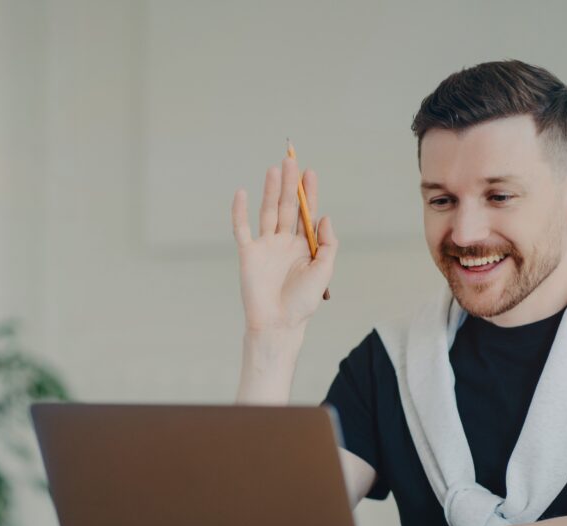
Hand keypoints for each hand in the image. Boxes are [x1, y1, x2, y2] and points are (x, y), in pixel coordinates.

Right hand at [231, 158, 337, 333]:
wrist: (277, 323)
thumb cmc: (302, 302)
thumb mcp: (324, 271)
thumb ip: (326, 243)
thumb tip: (323, 216)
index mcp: (303, 247)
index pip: (306, 214)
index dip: (308, 193)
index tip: (310, 172)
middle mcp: (284, 243)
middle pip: (287, 207)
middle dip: (289, 185)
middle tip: (291, 161)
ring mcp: (265, 247)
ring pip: (267, 212)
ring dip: (270, 191)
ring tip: (274, 169)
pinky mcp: (248, 254)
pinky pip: (242, 228)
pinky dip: (240, 211)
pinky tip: (242, 193)